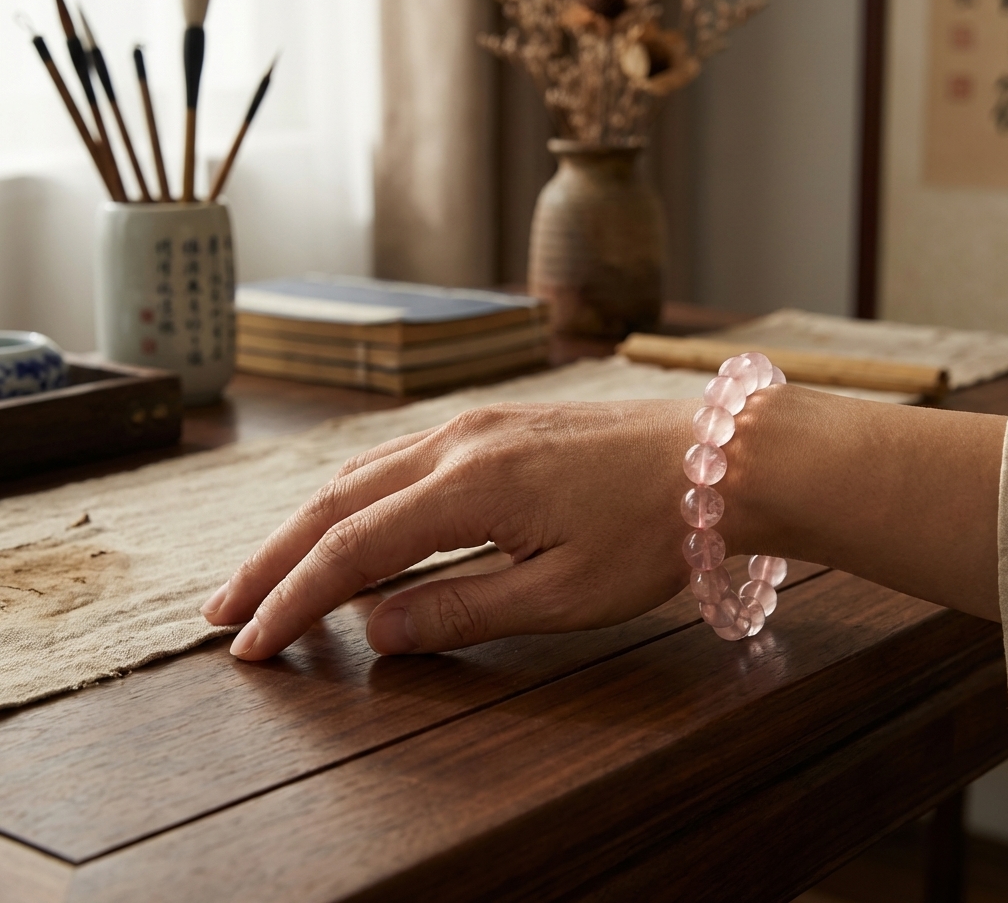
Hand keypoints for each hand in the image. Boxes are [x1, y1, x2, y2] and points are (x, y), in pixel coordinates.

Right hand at [201, 399, 697, 659]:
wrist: (721, 457)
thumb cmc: (651, 530)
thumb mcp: (562, 593)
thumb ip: (462, 607)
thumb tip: (378, 630)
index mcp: (469, 485)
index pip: (351, 549)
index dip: (294, 600)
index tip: (249, 644)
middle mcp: (455, 442)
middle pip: (336, 501)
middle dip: (274, 558)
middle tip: (225, 609)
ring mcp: (472, 425)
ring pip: (362, 473)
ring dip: (308, 524)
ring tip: (268, 571)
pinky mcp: (491, 425)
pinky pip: (400, 460)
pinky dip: (356, 498)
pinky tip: (348, 523)